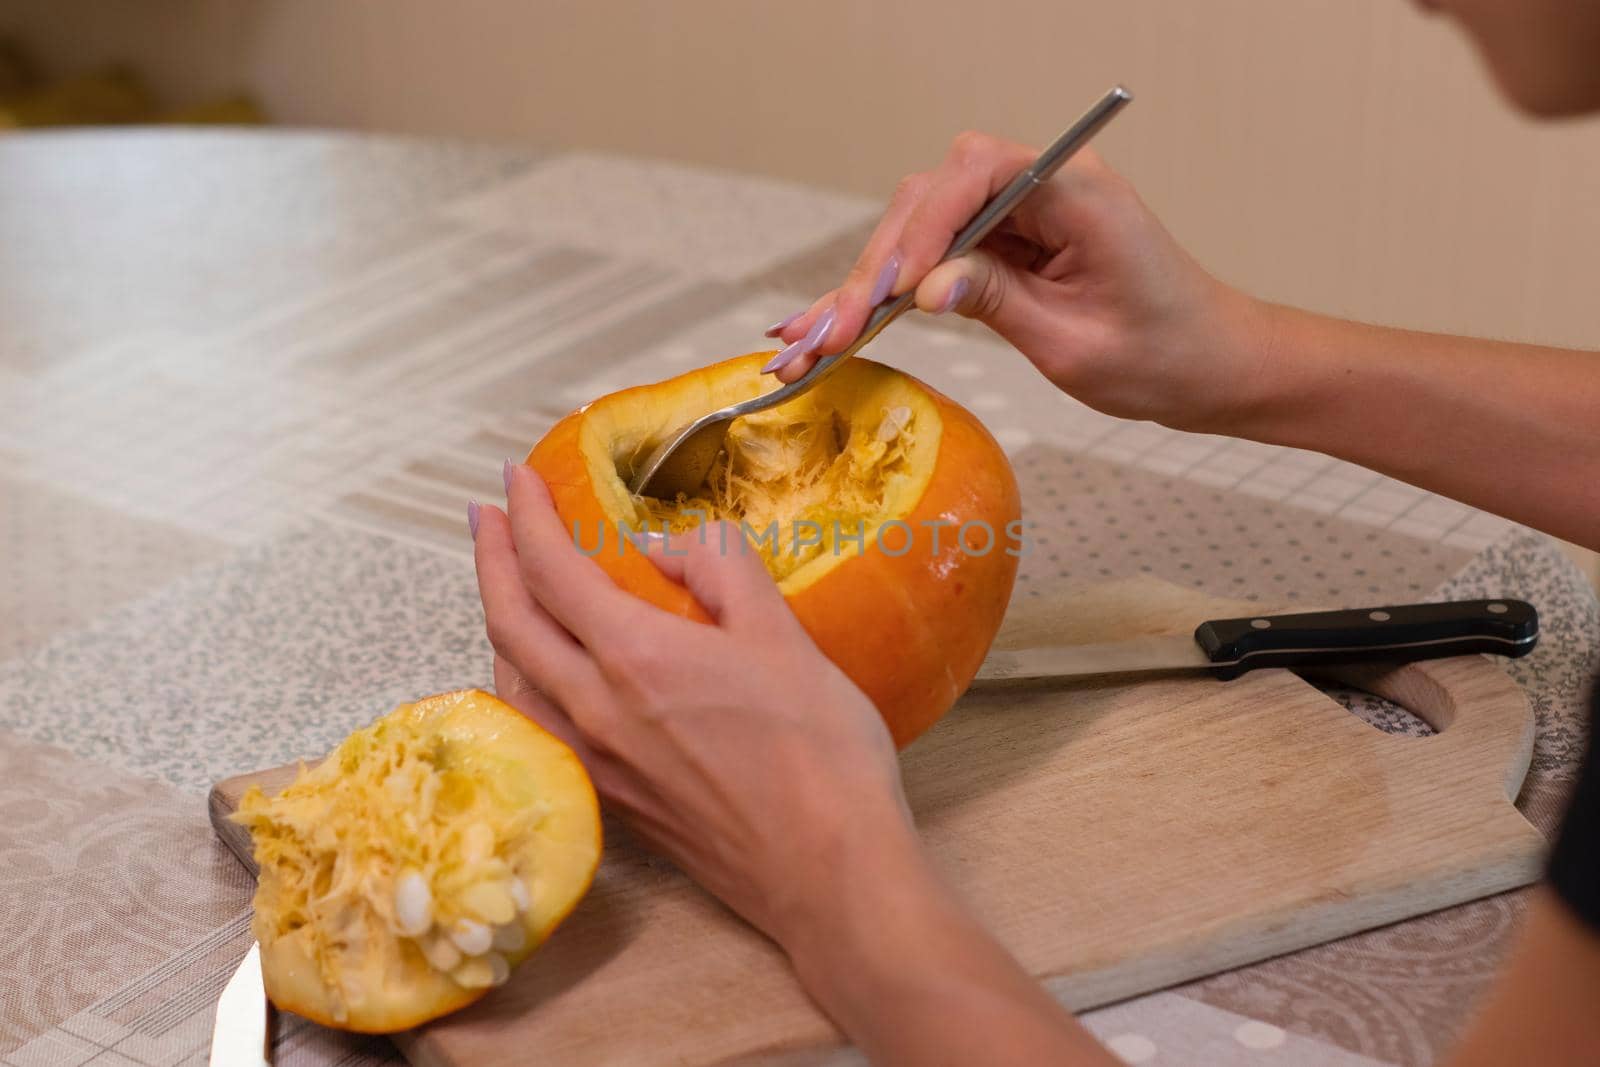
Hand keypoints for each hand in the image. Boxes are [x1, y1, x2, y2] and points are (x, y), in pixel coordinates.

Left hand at [474, 465, 915, 947]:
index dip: (526, 515)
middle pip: (511, 622)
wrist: (828, 872)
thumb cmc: (820, 753)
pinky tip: (540, 676)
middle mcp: (595, 711)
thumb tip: (662, 546)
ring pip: (512, 679)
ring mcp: (595, 764)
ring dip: (498, 621)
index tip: (515, 478)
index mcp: (635, 658)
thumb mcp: (783, 636)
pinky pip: (536, 725)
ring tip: (505, 586)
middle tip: (487, 515)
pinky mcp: (611, 802)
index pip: (551, 569)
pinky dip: (519, 680)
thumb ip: (720, 569)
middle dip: (491, 558)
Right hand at [765, 132, 1270, 433]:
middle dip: (881, 260)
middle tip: (837, 327)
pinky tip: (842, 319)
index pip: (978, 171)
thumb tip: (923, 289)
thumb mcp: (1075, 342)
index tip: (898, 285)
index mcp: (1078, 191)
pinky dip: (893, 288)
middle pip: (936, 196)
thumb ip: (998, 303)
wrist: (1210, 367)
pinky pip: (939, 253)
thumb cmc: (1165, 355)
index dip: (927, 223)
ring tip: (822, 335)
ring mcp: (1022, 216)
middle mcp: (1046, 188)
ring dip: (873, 278)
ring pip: (925, 224)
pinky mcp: (1008, 245)